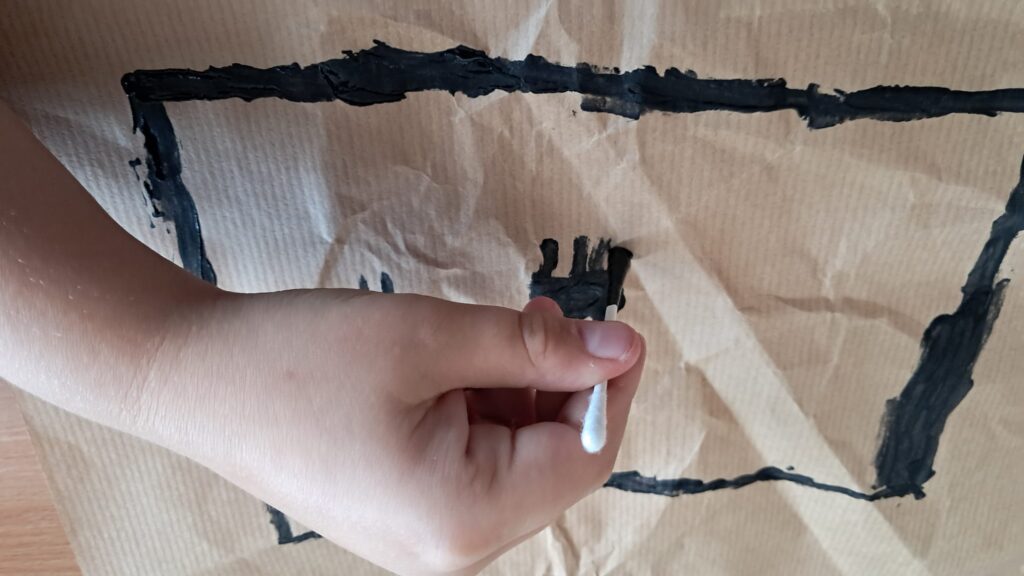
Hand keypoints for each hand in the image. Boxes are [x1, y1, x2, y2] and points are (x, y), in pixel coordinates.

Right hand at [130, 290, 644, 574]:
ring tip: (494, 330)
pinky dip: (484, 411)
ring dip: (520, 392)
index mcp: (463, 516)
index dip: (610, 387)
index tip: (615, 325)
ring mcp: (423, 538)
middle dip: (560, 385)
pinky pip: (474, 465)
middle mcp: (450, 548)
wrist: (190, 377)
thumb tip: (622, 347)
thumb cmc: (301, 358)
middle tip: (543, 311)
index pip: (586, 457)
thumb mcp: (433, 337)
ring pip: (516, 460)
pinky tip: (462, 363)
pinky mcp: (402, 514)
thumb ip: (537, 348)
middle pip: (554, 464)